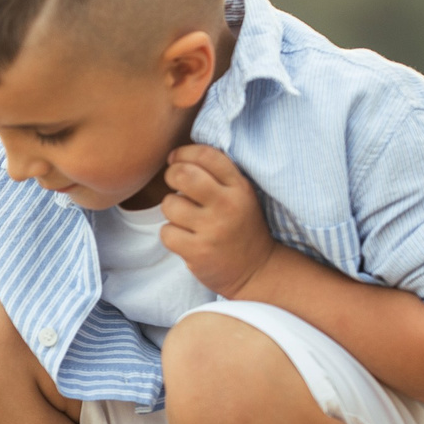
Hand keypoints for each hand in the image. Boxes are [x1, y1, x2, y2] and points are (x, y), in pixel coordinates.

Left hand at [159, 144, 278, 298]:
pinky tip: (184, 238)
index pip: (206, 155)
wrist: (257, 271)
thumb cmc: (240, 227)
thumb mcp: (241, 195)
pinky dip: (170, 234)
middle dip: (171, 175)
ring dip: (171, 210)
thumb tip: (176, 156)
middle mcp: (227, 205)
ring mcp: (213, 230)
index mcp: (239, 187)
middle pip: (183, 175)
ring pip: (170, 204)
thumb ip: (217, 175)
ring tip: (185, 218)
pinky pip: (166, 232)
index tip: (176, 159)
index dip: (184, 152)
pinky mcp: (199, 252)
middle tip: (174, 183)